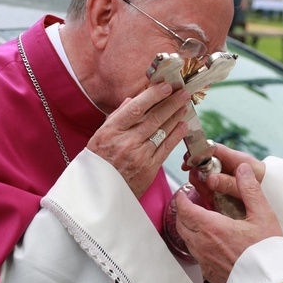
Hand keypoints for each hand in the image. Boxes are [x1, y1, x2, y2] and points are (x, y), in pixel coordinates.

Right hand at [87, 83, 191, 197]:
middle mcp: (126, 142)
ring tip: (185, 105)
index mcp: (110, 131)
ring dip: (176, 116)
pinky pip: (166, 148)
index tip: (165, 86)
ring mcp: (139, 156)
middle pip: (153, 117)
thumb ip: (116, 117)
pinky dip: (176, 135)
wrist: (98, 196)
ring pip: (162, 131)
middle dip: (171, 103)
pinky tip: (183, 125)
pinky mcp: (149, 169)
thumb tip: (132, 100)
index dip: (153, 95)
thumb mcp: (98, 137)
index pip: (136, 108)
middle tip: (183, 92)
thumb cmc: (97, 164)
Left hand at [176, 163, 281, 282]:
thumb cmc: (267, 253)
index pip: (184, 209)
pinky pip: (195, 253)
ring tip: (200, 218)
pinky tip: (211, 239)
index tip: (185, 191)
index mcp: (212, 228)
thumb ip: (250, 189)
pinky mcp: (209, 273)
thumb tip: (243, 170)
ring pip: (186, 239)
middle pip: (181, 223)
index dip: (181, 198)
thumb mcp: (263, 215)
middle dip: (182, 210)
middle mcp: (203, 245)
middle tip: (190, 202)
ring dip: (188, 226)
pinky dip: (196, 241)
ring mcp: (204, 261)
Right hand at [183, 143, 265, 202]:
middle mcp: (228, 162)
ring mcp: (225, 172)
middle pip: (204, 162)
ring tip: (204, 195)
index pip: (211, 148)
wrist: (277, 190)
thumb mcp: (248, 184)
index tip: (187, 162)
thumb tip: (209, 179)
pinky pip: (210, 184)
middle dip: (197, 172)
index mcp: (234, 157)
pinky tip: (207, 198)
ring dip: (201, 183)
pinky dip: (206, 190)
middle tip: (196, 184)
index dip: (197, 152)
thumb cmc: (266, 183)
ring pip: (205, 173)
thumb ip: (229, 183)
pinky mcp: (225, 182)